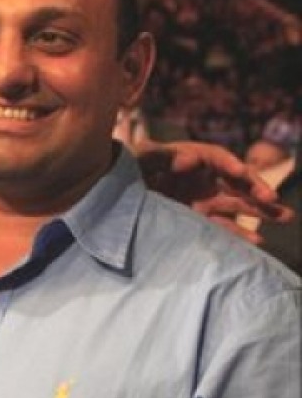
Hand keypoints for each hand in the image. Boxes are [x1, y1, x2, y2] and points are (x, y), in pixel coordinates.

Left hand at [135, 140, 293, 243]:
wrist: (112, 195)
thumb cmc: (125, 170)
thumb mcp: (139, 159)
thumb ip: (161, 155)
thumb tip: (192, 158)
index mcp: (189, 157)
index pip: (217, 158)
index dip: (231, 165)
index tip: (242, 174)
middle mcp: (200, 178)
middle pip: (233, 181)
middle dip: (255, 189)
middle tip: (274, 201)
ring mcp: (200, 200)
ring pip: (235, 204)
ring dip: (258, 210)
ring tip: (284, 216)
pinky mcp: (196, 219)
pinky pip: (221, 226)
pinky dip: (237, 233)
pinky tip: (256, 242)